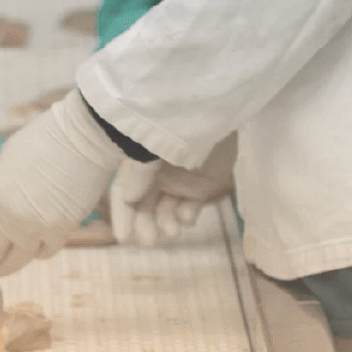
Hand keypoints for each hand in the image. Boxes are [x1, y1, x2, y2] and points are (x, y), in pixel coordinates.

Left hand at [0, 89, 121, 279]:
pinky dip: (38, 251)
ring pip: (15, 262)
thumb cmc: (39, 142)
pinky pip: (43, 253)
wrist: (81, 136)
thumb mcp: (0, 162)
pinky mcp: (60, 232)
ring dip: (8, 264)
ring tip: (4, 265)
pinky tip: (36, 245)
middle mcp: (6, 218)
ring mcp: (33, 228)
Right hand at [108, 133, 236, 245]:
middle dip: (144, 223)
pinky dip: (187, 215)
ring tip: (172, 232)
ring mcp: (182, 179)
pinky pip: (191, 206)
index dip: (122, 213)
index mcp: (141, 158)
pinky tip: (188, 218)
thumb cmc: (188, 122)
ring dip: (166, 221)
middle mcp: (157, 171)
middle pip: (144, 203)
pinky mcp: (205, 185)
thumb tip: (127, 196)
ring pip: (166, 208)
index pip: (124, 190)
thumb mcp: (159, 145)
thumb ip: (141, 170)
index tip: (123, 238)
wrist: (229, 110)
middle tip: (149, 241)